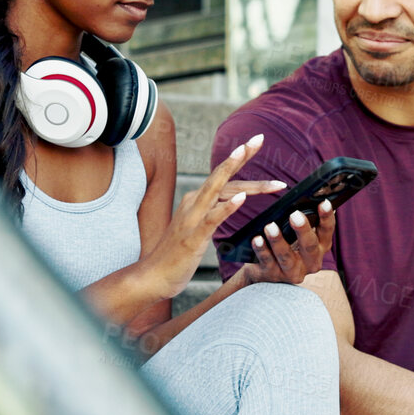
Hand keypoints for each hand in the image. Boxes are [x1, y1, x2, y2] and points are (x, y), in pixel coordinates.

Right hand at [142, 134, 284, 297]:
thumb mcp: (199, 228)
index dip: (240, 159)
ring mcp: (192, 218)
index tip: (256, 142)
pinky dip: (227, 207)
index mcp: (196, 200)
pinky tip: (242, 200)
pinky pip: (212, 218)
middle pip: (222, 177)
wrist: (155, 275)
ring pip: (216, 189)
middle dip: (241, 156)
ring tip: (246, 152)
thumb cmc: (178, 255)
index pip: (223, 176)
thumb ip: (214, 212)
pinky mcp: (193, 237)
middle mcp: (193, 203)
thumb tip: (234, 201)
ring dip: (234, 171)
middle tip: (259, 138)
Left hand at [244, 198, 336, 284]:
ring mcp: (292, 271)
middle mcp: (310, 262)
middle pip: (309, 246)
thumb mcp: (299, 236)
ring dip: (278, 240)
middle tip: (294, 214)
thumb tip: (309, 196)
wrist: (266, 272)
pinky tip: (256, 239)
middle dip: (302, 229)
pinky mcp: (273, 276)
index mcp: (320, 247)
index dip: (327, 217)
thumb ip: (305, 221)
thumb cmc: (287, 246)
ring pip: (286, 256)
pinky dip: (262, 250)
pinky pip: (267, 262)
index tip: (323, 202)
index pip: (327, 231)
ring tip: (270, 226)